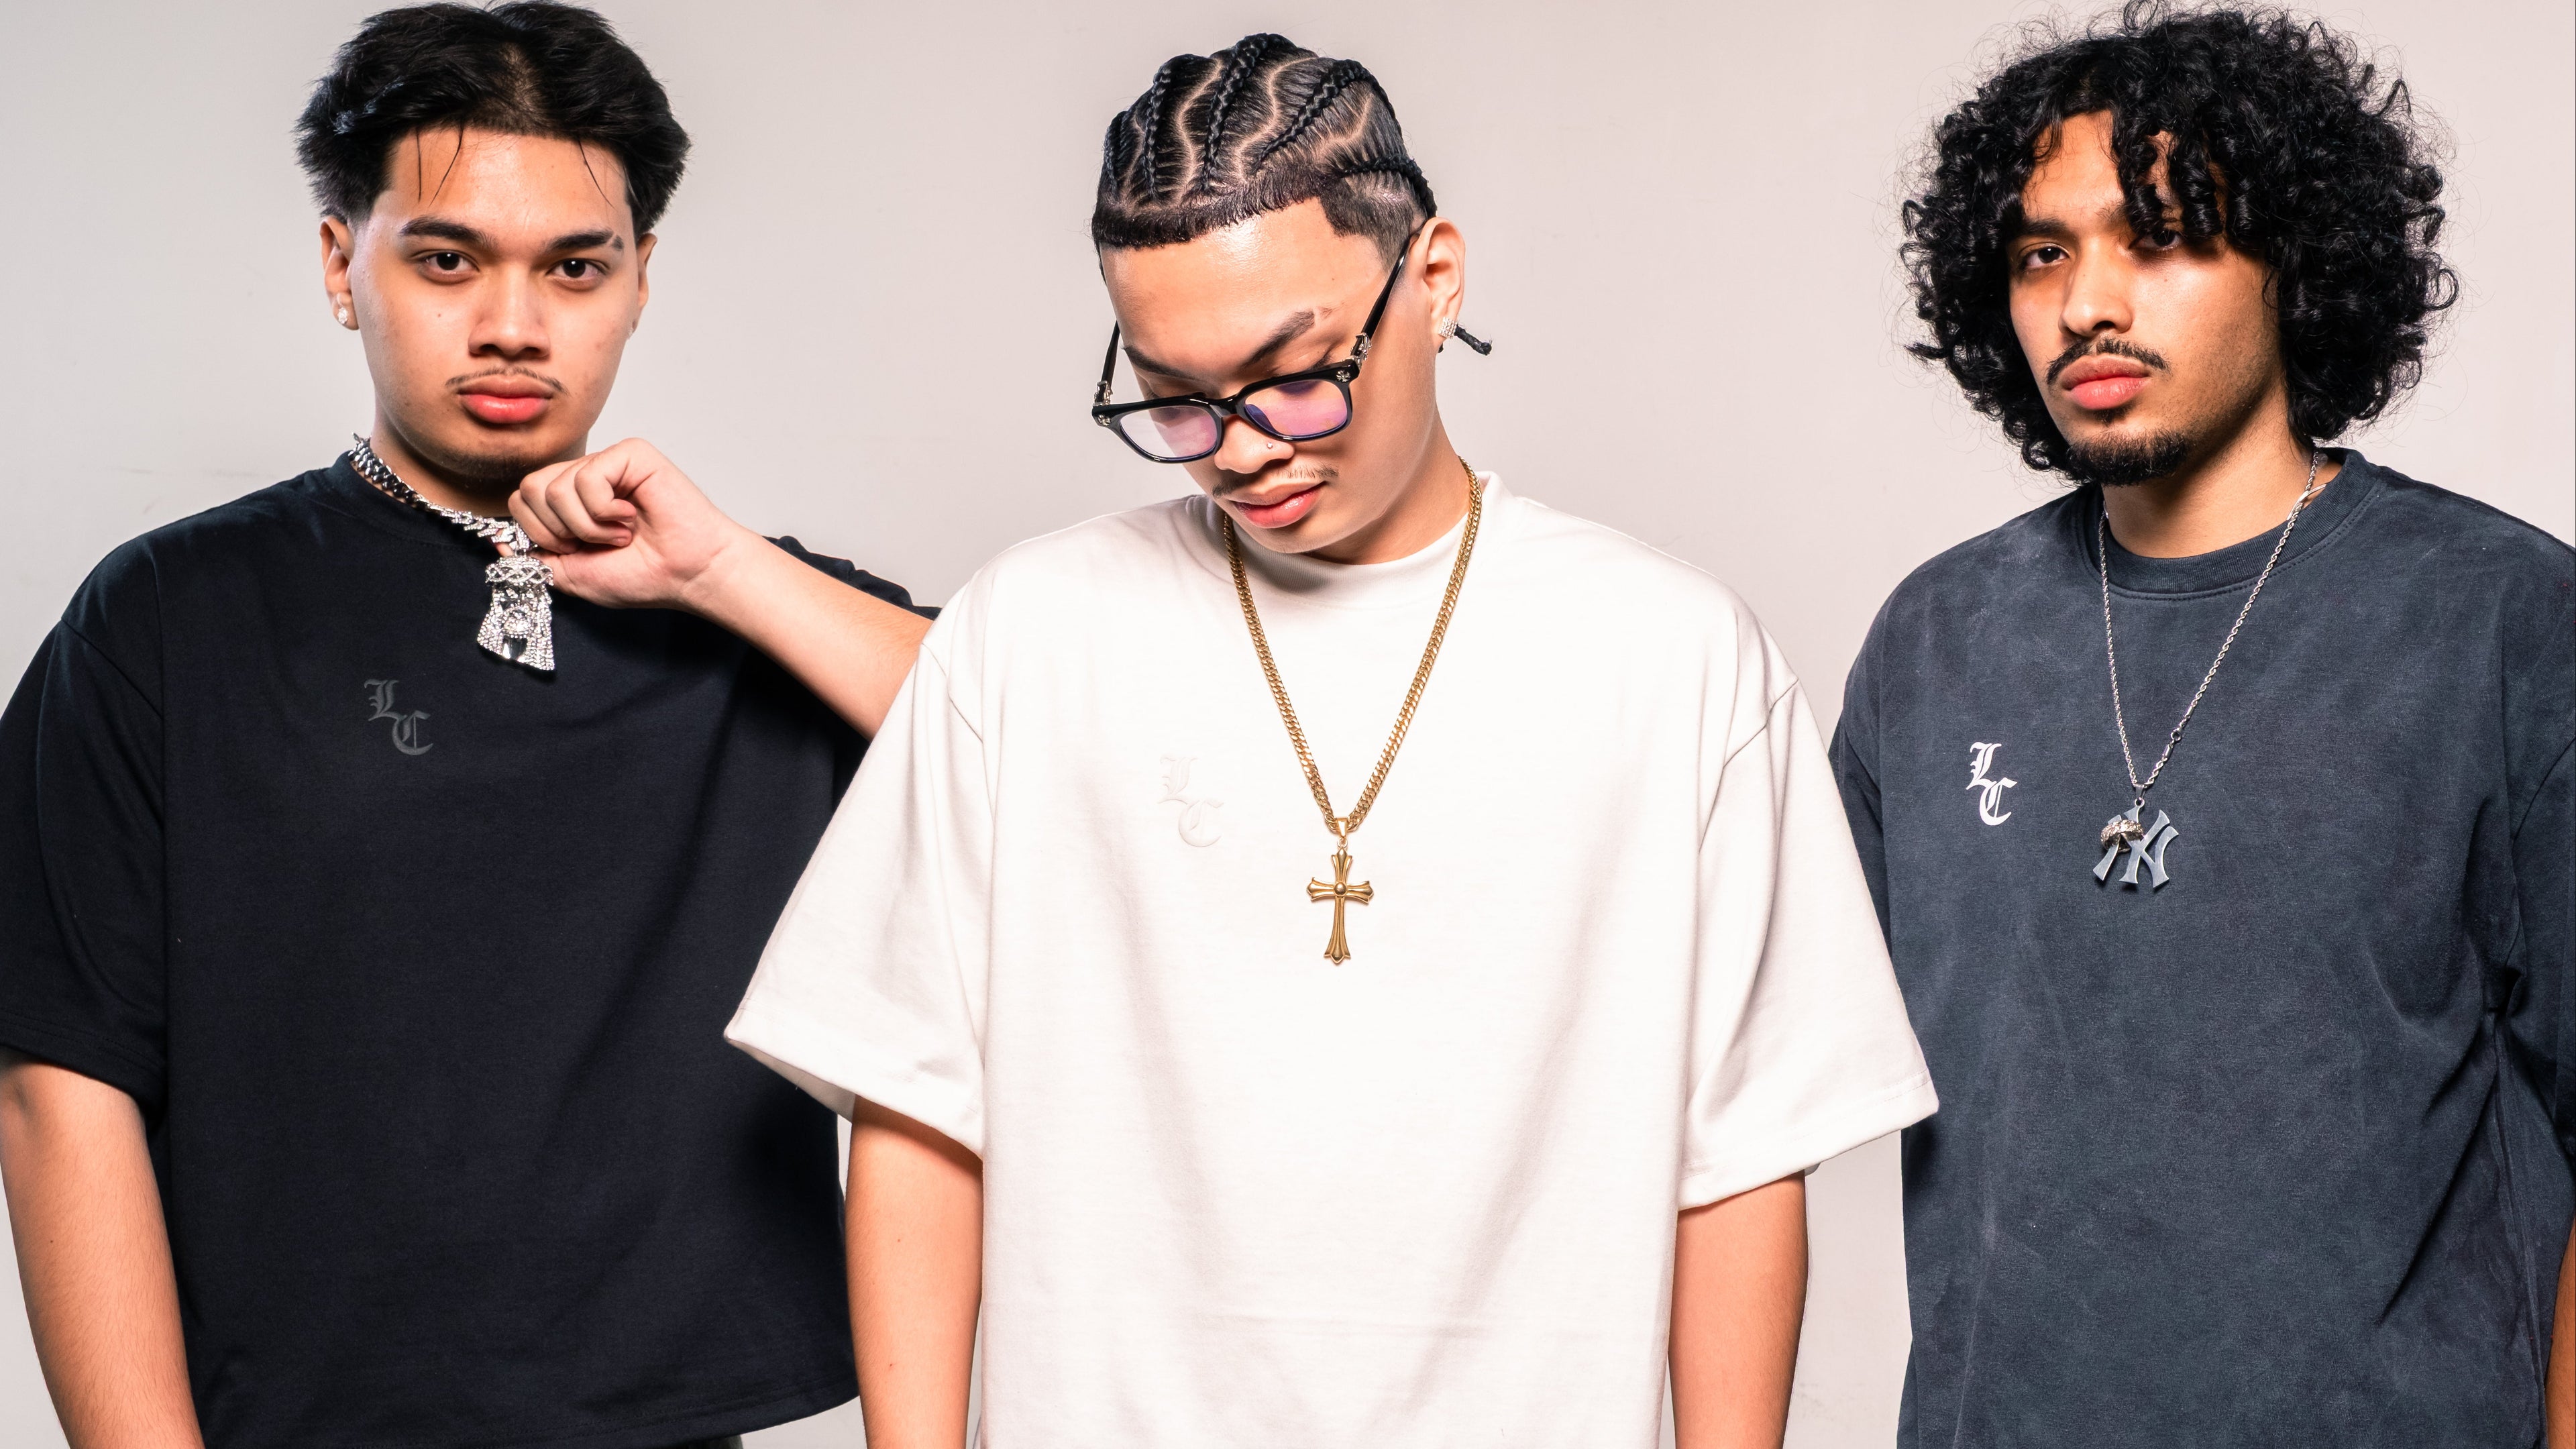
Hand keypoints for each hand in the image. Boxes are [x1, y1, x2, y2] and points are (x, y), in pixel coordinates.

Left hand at [511, 439, 762, 611]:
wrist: (688, 574)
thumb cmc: (644, 574)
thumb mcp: (573, 575)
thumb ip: (534, 557)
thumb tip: (499, 542)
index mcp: (570, 502)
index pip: (521, 501)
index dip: (540, 534)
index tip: (577, 551)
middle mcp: (584, 477)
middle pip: (530, 489)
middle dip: (560, 530)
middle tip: (597, 542)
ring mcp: (606, 463)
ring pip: (556, 487)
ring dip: (588, 525)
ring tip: (620, 533)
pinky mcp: (629, 454)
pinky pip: (587, 477)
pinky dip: (605, 510)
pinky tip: (631, 516)